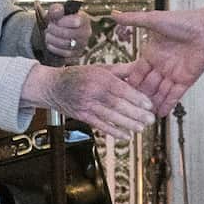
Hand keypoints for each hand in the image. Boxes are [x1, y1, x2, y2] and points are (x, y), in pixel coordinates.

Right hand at [22, 59, 154, 140]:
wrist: (53, 86)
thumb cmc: (79, 75)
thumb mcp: (100, 68)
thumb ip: (121, 70)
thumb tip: (141, 67)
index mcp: (100, 78)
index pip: (121, 89)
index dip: (136, 98)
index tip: (149, 104)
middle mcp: (93, 92)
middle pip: (117, 104)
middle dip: (136, 113)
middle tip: (150, 119)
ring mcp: (86, 105)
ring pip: (110, 116)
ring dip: (127, 124)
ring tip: (142, 128)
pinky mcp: (82, 116)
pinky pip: (100, 125)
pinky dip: (113, 132)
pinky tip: (125, 136)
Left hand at [42, 2, 90, 62]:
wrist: (54, 33)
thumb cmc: (57, 21)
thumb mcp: (55, 13)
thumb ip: (56, 9)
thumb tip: (57, 10)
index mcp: (84, 19)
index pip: (77, 21)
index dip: (63, 22)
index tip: (55, 21)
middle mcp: (86, 32)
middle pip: (72, 34)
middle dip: (56, 31)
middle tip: (48, 28)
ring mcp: (82, 45)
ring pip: (68, 45)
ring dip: (54, 40)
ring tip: (47, 35)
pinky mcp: (76, 55)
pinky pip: (65, 54)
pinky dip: (55, 49)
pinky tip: (50, 44)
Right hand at [111, 8, 203, 116]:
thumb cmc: (183, 21)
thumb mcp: (154, 20)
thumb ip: (134, 20)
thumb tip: (113, 15)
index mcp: (151, 53)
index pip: (137, 71)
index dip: (129, 82)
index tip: (117, 92)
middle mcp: (161, 65)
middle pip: (146, 85)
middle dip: (138, 97)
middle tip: (127, 110)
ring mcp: (173, 74)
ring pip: (159, 93)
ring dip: (151, 104)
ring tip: (140, 116)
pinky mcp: (185, 80)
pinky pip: (174, 96)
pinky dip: (167, 105)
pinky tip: (159, 115)